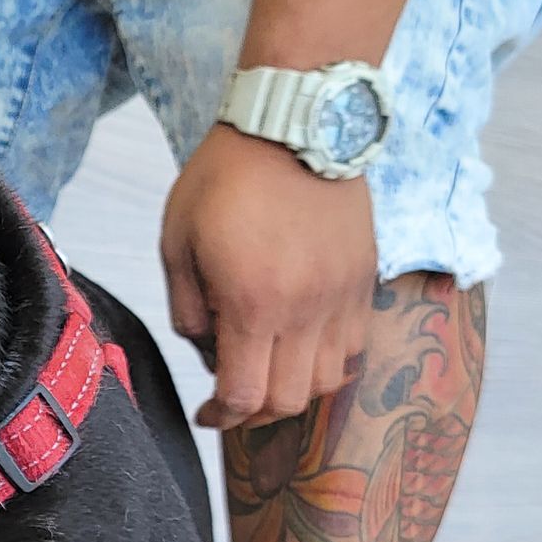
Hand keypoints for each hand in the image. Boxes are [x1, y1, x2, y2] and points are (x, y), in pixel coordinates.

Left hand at [160, 124, 376, 429]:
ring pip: (327, 381)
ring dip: (293, 389)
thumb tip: (207, 351)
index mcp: (253, 303)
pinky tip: (300, 343)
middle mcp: (306, 309)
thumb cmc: (224, 178)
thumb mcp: (177, 243)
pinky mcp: (364, 279)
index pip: (245, 396)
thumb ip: (188, 309)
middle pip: (289, 400)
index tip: (206, 415)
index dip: (221, 418)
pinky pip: (354, 347)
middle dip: (254, 413)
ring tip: (265, 368)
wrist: (295, 123)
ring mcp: (342, 296)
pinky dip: (327, 362)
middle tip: (231, 399)